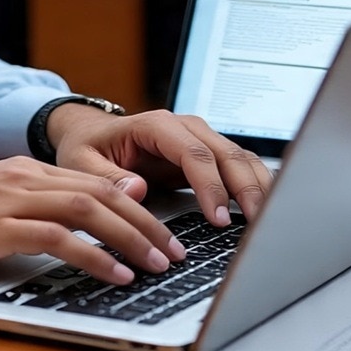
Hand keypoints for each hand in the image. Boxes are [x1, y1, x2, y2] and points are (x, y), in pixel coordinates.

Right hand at [0, 157, 187, 285]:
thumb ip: (36, 204)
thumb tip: (87, 214)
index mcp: (22, 169)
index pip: (94, 181)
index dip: (136, 206)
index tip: (163, 231)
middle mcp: (20, 177)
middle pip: (99, 192)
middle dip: (145, 222)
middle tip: (174, 251)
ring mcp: (6, 200)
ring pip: (86, 210)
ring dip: (129, 238)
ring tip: (156, 264)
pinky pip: (56, 239)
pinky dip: (92, 256)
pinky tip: (113, 273)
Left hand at [46, 104, 272, 227]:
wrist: (91, 134)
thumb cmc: (86, 146)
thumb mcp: (81, 162)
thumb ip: (106, 176)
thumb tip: (138, 190)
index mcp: (155, 126)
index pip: (193, 153)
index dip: (210, 186)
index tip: (217, 218)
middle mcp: (184, 128)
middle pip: (226, 154)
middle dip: (246, 189)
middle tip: (257, 225)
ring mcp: (200, 139)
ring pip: (241, 158)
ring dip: (258, 187)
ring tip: (268, 221)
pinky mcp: (208, 155)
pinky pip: (240, 167)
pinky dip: (255, 186)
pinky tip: (264, 209)